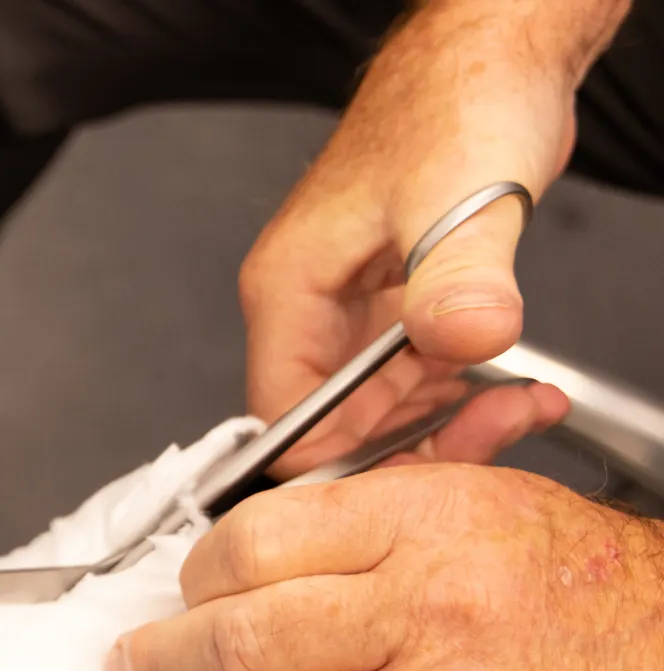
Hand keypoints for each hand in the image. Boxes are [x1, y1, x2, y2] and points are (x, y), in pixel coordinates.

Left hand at [105, 465, 663, 670]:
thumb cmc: (581, 588)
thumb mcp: (477, 501)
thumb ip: (356, 520)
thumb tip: (233, 555)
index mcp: (426, 521)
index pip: (255, 544)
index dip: (191, 577)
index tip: (175, 595)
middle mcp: (429, 608)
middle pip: (242, 640)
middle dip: (159, 663)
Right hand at [240, 3, 608, 473]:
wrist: (496, 55)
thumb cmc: (457, 104)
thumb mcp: (461, 202)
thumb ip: (460, 281)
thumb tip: (460, 341)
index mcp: (288, 289)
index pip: (284, 424)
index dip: (344, 467)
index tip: (406, 485)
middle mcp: (309, 304)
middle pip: (336, 427)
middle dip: (413, 447)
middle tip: (486, 439)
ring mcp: (352, 306)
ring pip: (381, 409)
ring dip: (448, 423)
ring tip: (514, 407)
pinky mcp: (395, 302)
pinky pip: (416, 377)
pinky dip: (463, 392)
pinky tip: (511, 384)